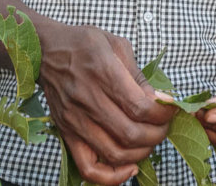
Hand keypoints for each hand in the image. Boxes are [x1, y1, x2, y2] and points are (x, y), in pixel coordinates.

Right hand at [38, 22, 174, 184]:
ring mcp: (75, 120)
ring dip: (141, 152)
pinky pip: (88, 167)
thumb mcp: (116, 45)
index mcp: (103, 72)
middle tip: (164, 126)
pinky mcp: (67, 133)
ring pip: (115, 153)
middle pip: (131, 134)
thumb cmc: (83, 43)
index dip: (162, 114)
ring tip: (150, 140)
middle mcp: (87, 99)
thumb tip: (160, 101)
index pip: (140, 107)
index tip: (170, 110)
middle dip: (157, 134)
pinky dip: (112, 176)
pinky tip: (129, 167)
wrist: (44, 50)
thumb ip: (139, 76)